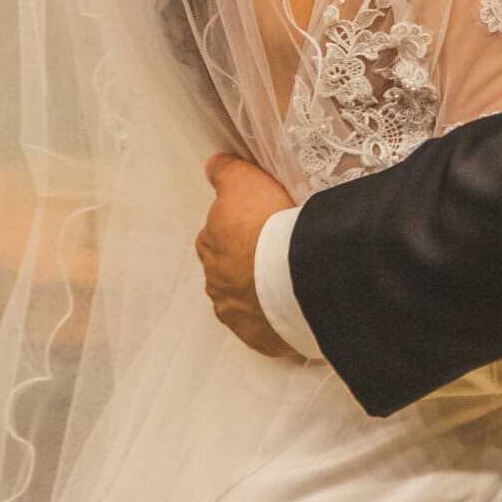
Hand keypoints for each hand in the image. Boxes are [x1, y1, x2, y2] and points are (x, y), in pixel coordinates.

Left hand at [195, 152, 303, 361]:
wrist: (291, 274)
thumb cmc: (266, 223)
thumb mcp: (244, 181)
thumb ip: (225, 172)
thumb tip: (211, 164)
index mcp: (210, 244)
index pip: (216, 235)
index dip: (235, 229)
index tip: (256, 226)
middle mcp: (215, 282)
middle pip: (227, 270)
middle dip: (244, 264)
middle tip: (273, 254)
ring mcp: (236, 313)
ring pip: (243, 300)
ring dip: (257, 293)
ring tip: (285, 284)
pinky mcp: (258, 337)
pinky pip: (264, 327)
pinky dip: (273, 319)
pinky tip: (290, 310)